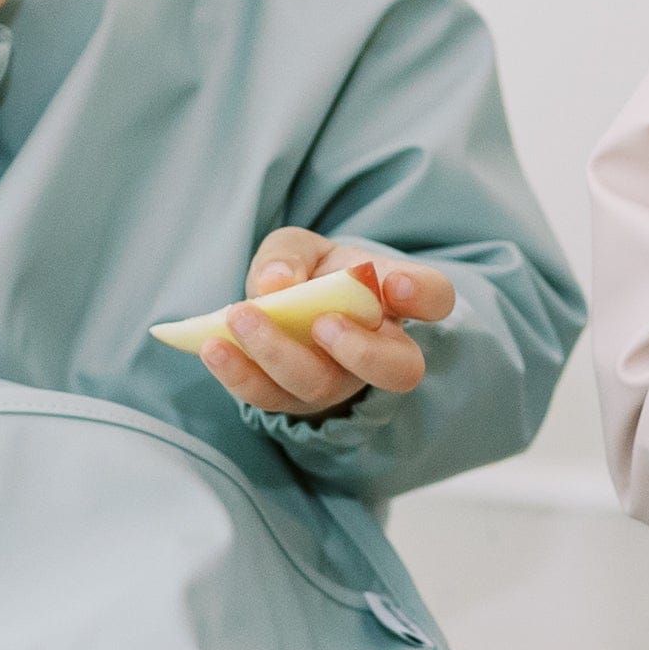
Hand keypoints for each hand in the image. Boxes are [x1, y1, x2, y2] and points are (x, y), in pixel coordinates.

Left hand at [194, 228, 454, 418]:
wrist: (279, 315)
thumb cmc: (306, 276)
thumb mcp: (300, 249)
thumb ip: (290, 255)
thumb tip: (276, 284)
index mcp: (394, 303)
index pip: (434, 297)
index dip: (423, 295)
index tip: (397, 286)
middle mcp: (379, 350)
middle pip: (398, 370)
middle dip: (362, 353)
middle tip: (323, 323)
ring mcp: (337, 382)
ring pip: (322, 386)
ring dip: (279, 353)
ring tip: (241, 316)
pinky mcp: (290, 401)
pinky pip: (268, 398)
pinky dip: (238, 373)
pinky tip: (214, 346)